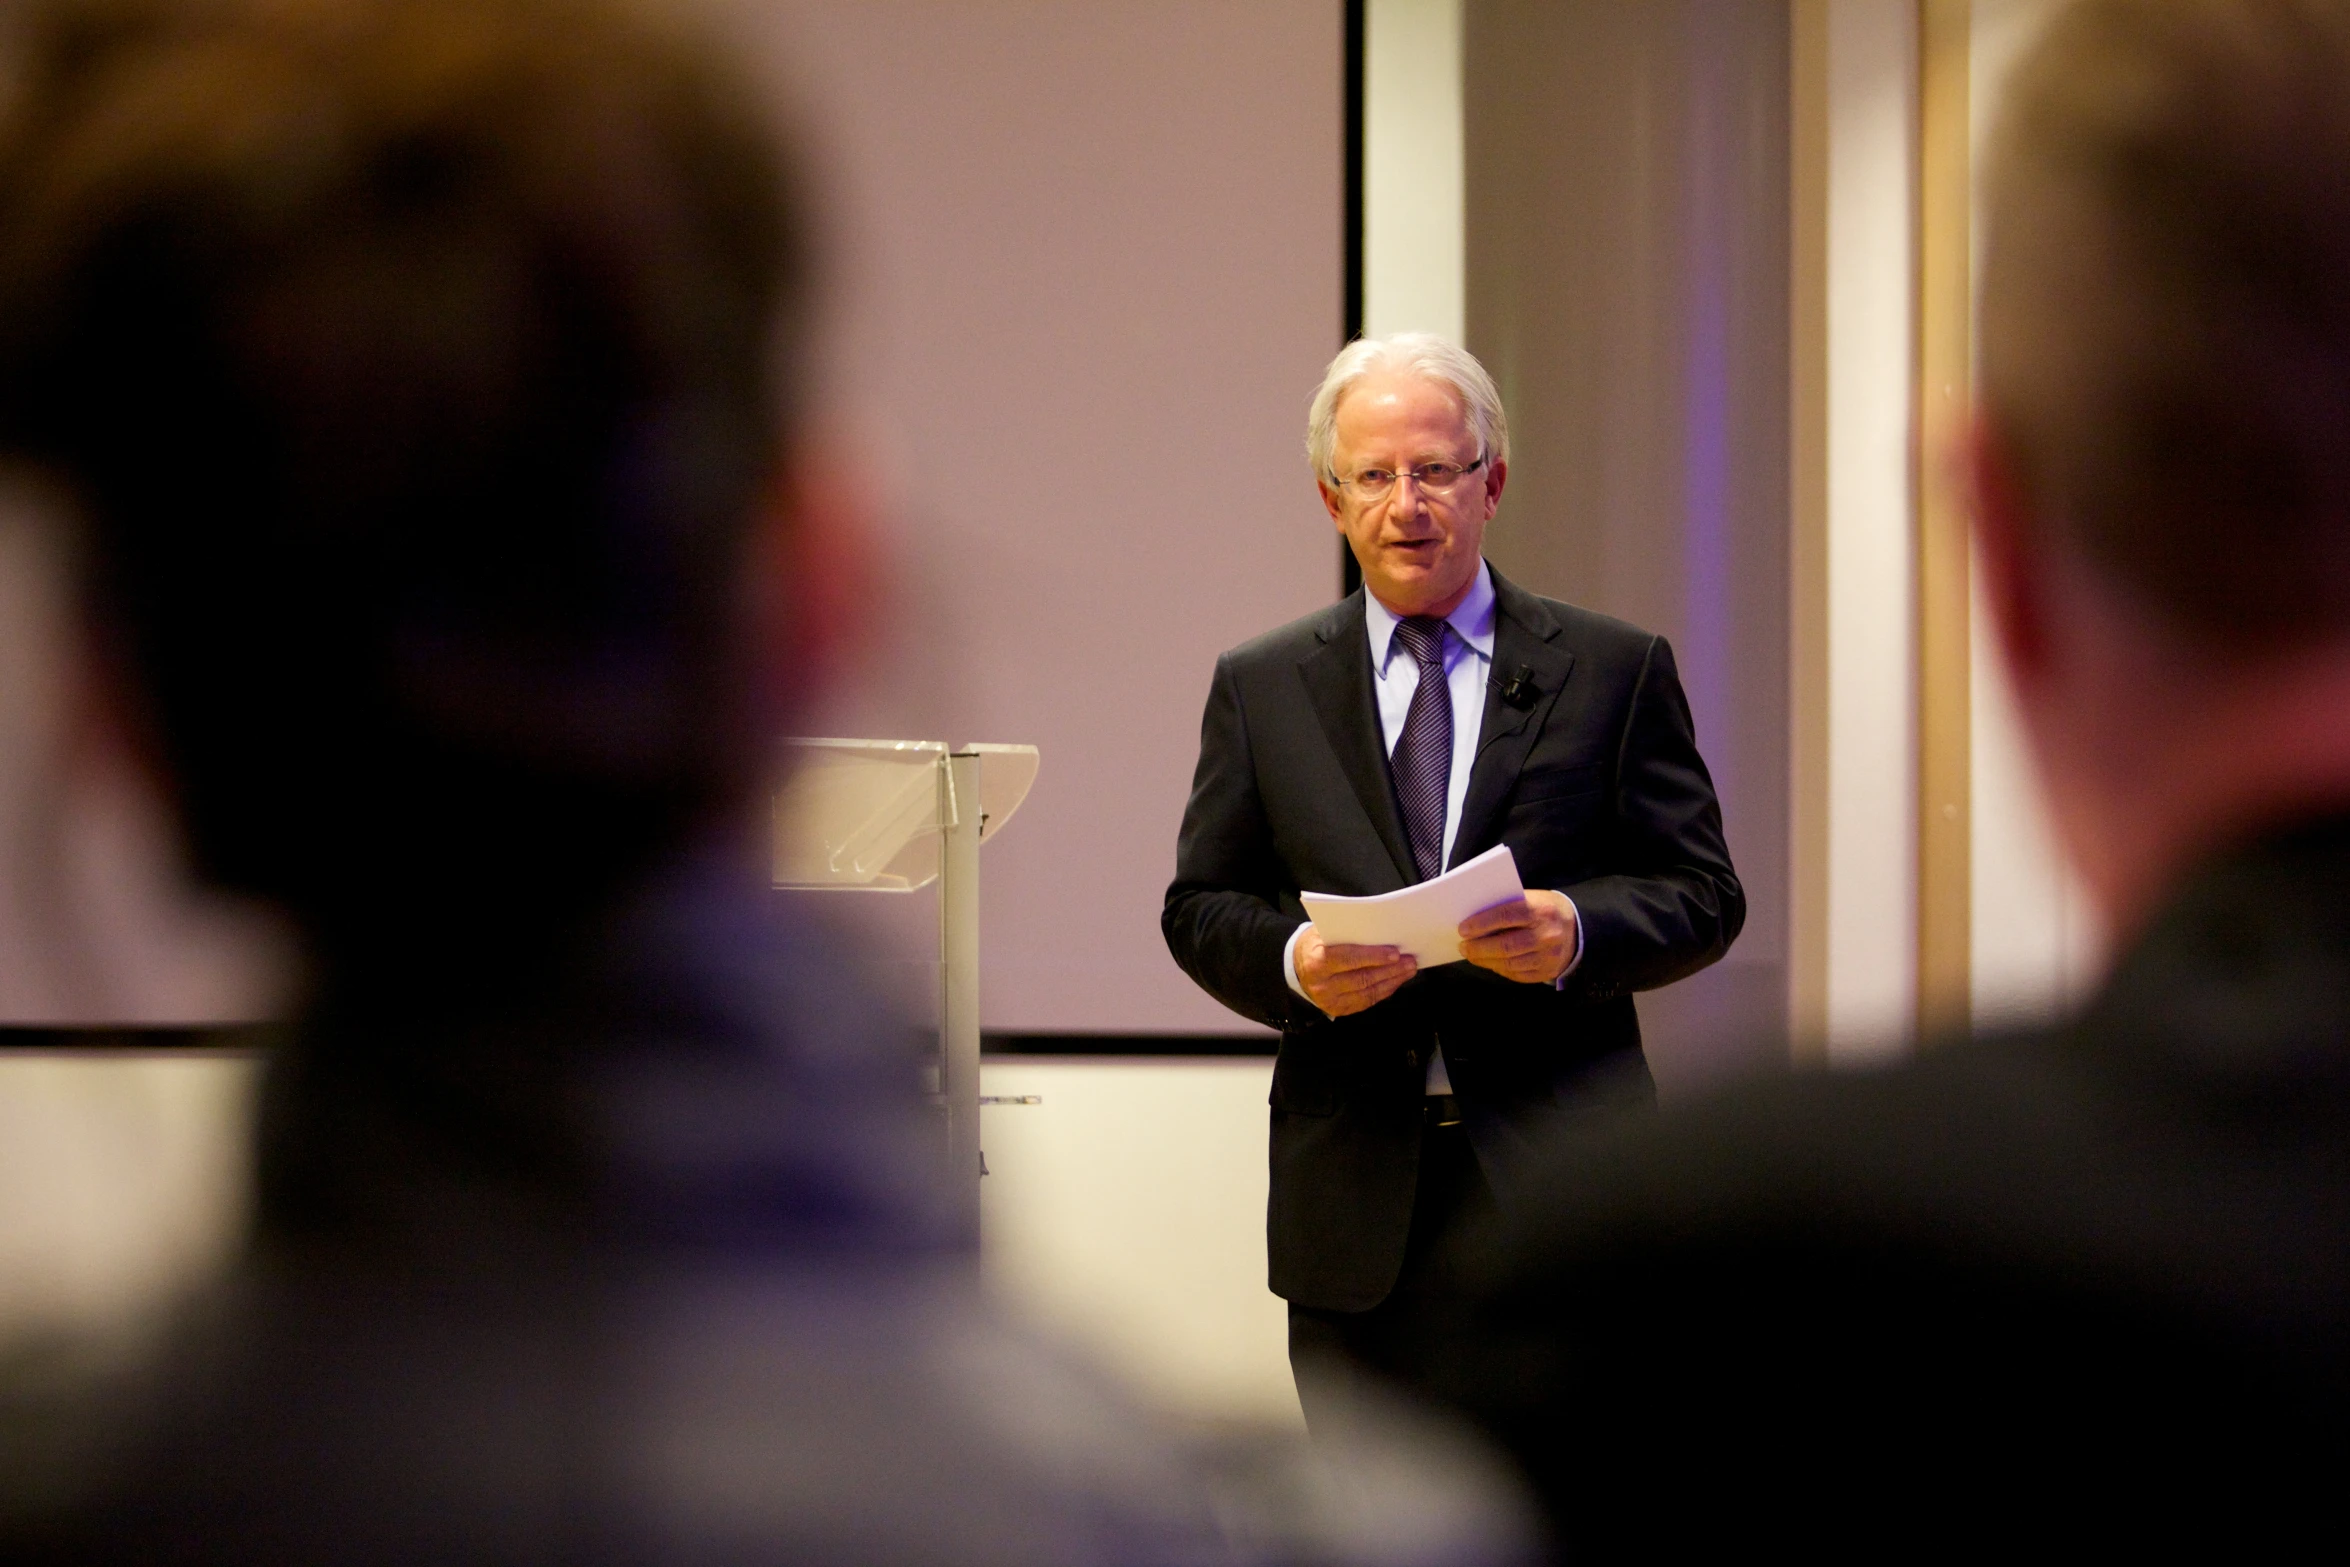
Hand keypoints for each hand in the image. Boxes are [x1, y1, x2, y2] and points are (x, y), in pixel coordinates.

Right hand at [1294, 925, 1416, 1017]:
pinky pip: (1366, 1001)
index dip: (1374, 956)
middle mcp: (1322, 985)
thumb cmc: (1315, 945)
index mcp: (1317, 962)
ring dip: (1392, 981)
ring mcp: (1330, 1001)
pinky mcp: (1338, 1010)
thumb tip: (1379, 932)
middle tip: (1410, 961)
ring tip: (1408, 970)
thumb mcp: (1321, 933)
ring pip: (1368, 992)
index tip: (1395, 953)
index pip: (1349, 958)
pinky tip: (1396, 981)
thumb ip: (1345, 933)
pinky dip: (1384, 991)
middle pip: (1362, 978)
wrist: (1296, 970)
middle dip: (1390, 970)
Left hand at [1459, 890, 1577, 983]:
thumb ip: (1507, 906)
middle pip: (1506, 945)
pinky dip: (1500, 969)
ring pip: (1510, 963)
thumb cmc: (1545, 910)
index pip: (1506, 916)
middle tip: (1463, 946)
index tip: (1463, 929)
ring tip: (1472, 955)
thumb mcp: (1532, 898)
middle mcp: (1547, 935)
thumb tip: (1473, 918)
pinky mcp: (1548, 971)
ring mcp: (1549, 956)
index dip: (1481, 924)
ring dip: (1486, 960)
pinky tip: (1490, 963)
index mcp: (1540, 910)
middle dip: (1478, 947)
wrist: (1578, 928)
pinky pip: (1518, 974)